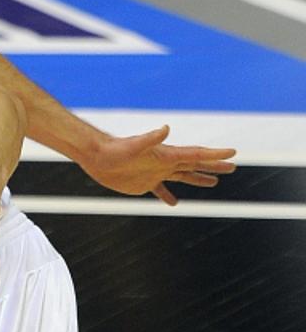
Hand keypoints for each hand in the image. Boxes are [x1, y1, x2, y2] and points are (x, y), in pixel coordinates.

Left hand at [80, 125, 236, 204]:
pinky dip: (167, 196)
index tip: (233, 152)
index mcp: (167, 154)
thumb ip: (151, 138)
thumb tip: (165, 128)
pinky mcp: (143, 183)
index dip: (215, 154)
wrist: (97, 157)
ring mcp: (155, 173)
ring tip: (214, 182)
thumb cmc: (115, 150)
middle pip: (195, 164)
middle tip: (232, 167)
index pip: (196, 154)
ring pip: (182, 176)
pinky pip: (160, 190)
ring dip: (198, 179)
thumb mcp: (135, 145)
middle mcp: (164, 163)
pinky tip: (174, 203)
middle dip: (214, 166)